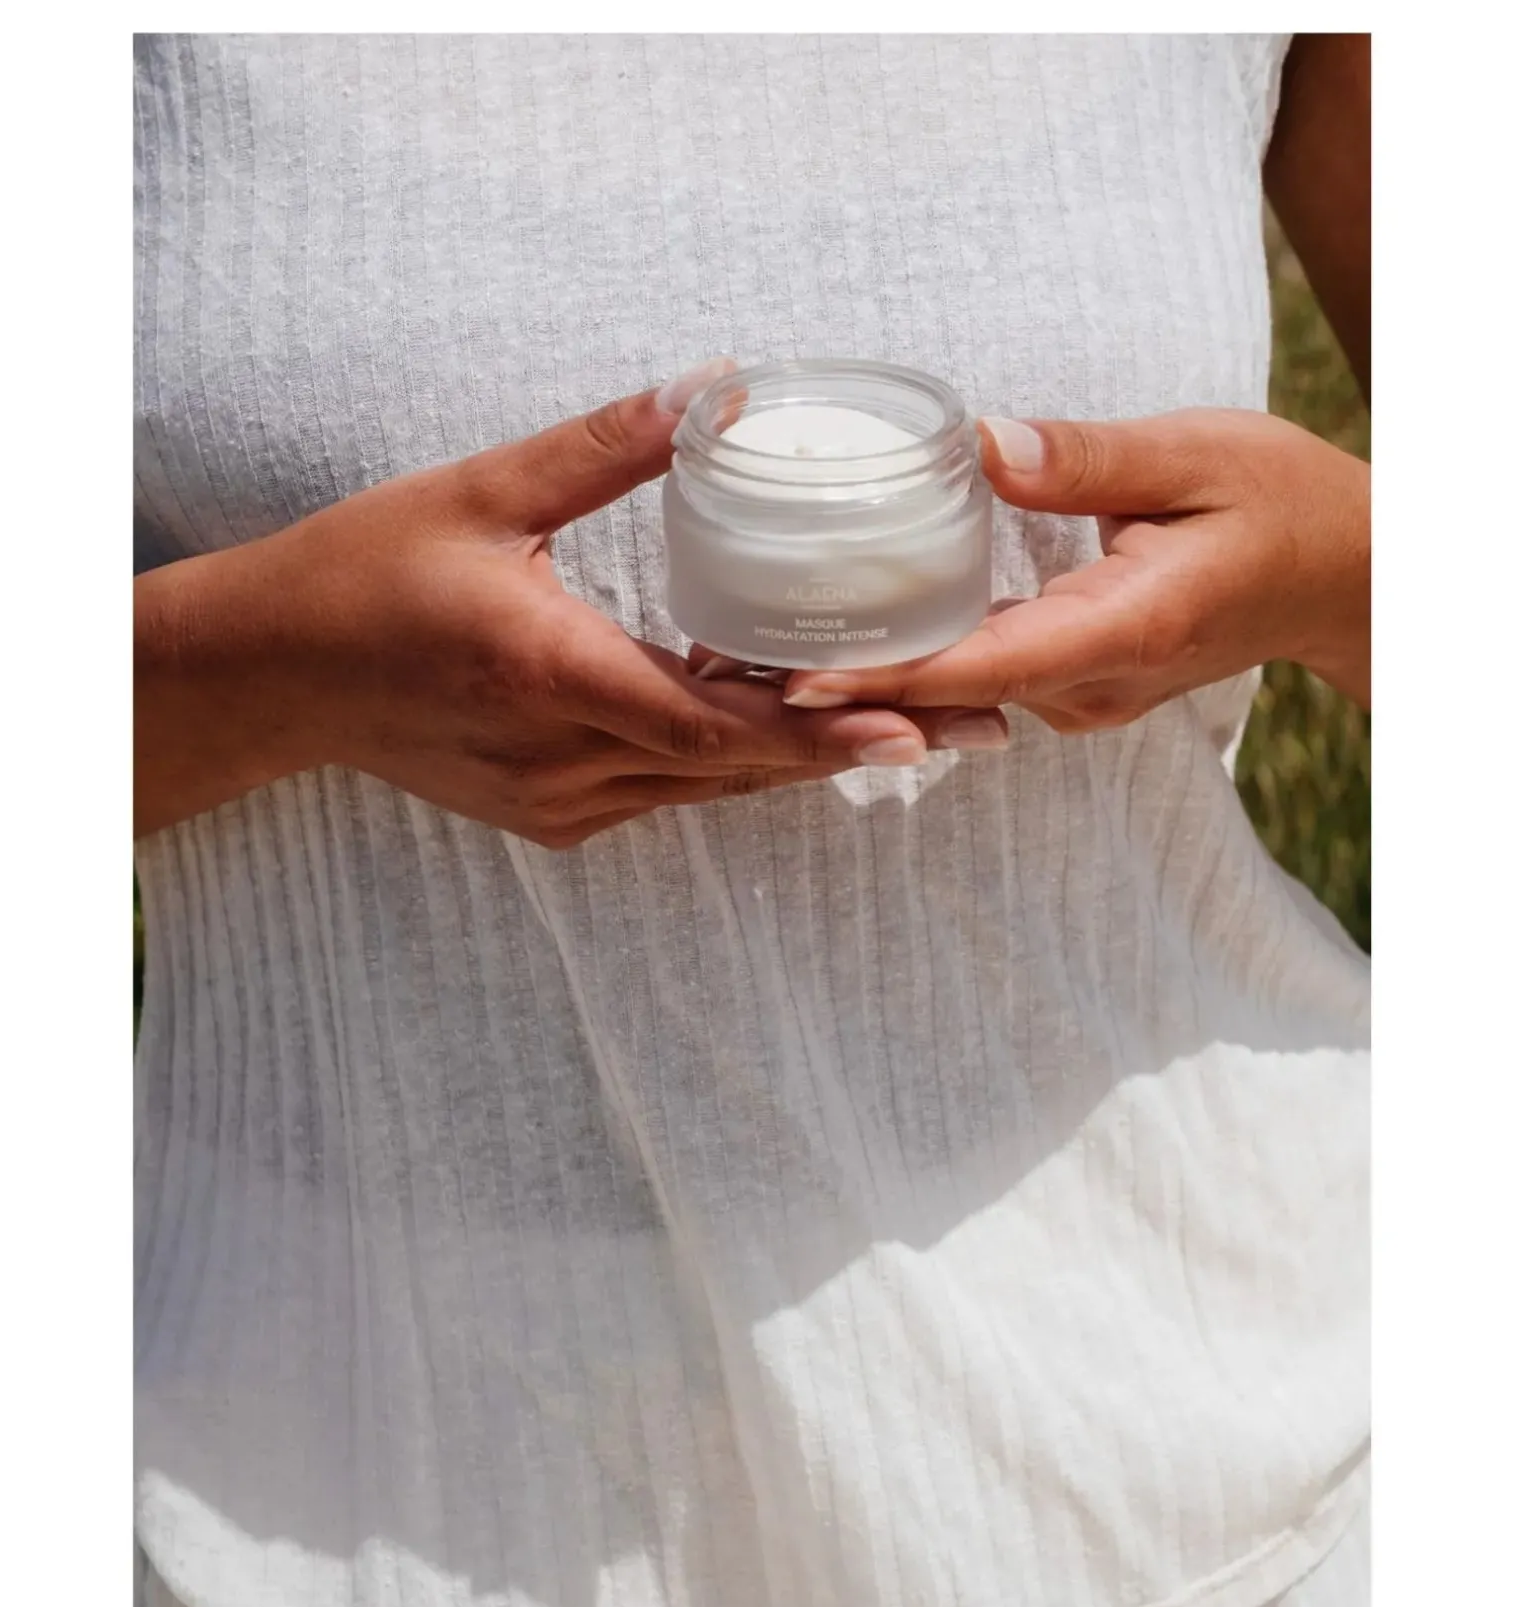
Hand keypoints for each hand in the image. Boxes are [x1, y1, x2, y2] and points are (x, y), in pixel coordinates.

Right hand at [135, 366, 1007, 842]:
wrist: (279, 677)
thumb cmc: (366, 575)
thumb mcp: (480, 492)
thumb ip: (603, 449)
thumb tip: (715, 390)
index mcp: (552, 677)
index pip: (713, 722)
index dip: (822, 732)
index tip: (919, 725)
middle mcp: (568, 761)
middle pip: (740, 767)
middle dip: (859, 746)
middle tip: (979, 727)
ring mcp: (563, 802)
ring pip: (714, 786)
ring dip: (808, 757)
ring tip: (923, 727)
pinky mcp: (556, 815)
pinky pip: (673, 789)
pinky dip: (736, 760)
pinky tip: (799, 726)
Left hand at [781, 408, 1369, 727]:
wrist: (1343, 580)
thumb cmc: (1282, 504)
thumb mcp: (1202, 452)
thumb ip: (1092, 458)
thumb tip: (984, 443)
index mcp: (1121, 631)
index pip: (979, 665)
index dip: (883, 675)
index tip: (795, 677)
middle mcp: (1088, 686)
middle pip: (947, 696)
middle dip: (843, 687)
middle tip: (729, 661)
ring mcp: (1080, 697)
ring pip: (956, 699)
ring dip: (866, 681)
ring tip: (758, 651)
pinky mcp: (1072, 687)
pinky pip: (978, 683)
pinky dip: (911, 668)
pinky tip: (844, 639)